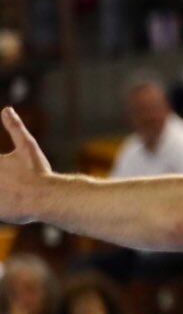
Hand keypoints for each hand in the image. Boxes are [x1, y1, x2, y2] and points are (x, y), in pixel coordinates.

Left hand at [0, 108, 53, 225]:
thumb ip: (14, 127)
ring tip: (11, 187)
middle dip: (0, 176)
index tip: (4, 168)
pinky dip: (2, 204)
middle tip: (9, 177)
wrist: (46, 199)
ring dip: (2, 189)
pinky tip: (10, 199)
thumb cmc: (37, 172)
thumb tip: (6, 109)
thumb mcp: (27, 147)